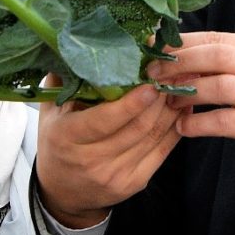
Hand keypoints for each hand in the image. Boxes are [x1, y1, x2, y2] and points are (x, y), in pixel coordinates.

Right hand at [35, 84, 180, 226]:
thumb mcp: (51, 112)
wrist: (63, 192)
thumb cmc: (57, 143)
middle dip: (159, 98)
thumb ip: (65, 80)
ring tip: (182, 84)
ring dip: (171, 109)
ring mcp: (115, 175)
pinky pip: (162, 152)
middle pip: (136, 127)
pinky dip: (175, 128)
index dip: (131, 103)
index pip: (104, 121)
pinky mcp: (134, 183)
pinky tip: (183, 108)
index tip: (150, 82)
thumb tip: (82, 42)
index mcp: (67, 138)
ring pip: (153, 137)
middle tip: (174, 72)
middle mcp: (91, 160)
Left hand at [160, 31, 234, 169]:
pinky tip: (183, 126)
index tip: (156, 46)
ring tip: (168, 100)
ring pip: (219, 86)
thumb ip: (229, 61)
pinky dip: (198, 123)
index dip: (183, 42)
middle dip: (180, 62)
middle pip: (216, 56)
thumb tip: (182, 57)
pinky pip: (223, 121)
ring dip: (187, 92)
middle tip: (154, 72)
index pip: (217, 38)